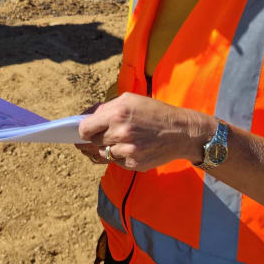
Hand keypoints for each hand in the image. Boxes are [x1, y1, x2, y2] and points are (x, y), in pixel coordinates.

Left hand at [77, 92, 213, 171]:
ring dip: (106, 148)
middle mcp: (120, 133)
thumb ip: (106, 108)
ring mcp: (127, 151)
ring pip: (103, 154)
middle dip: (93, 139)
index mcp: (116, 114)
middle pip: (92, 143)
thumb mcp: (130, 100)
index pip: (84, 129)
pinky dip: (119, 156)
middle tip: (97, 137)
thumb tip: (85, 118)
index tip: (82, 132)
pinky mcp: (135, 164)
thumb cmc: (154, 112)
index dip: (81, 132)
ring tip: (117, 141)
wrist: (181, 131)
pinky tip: (130, 148)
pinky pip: (116, 162)